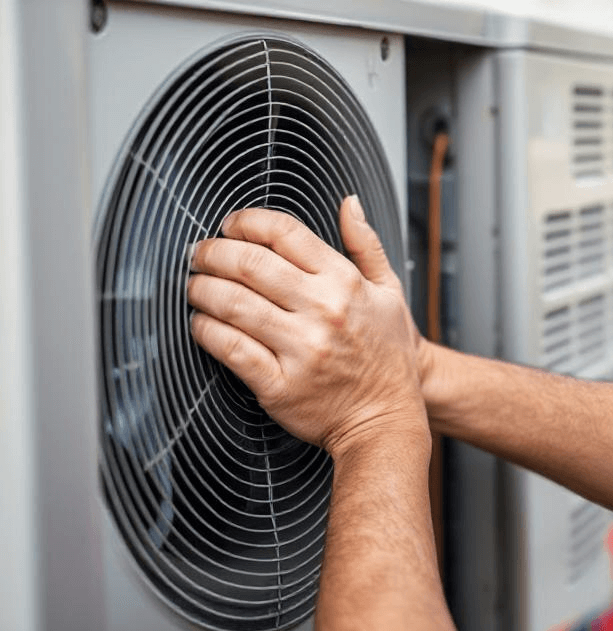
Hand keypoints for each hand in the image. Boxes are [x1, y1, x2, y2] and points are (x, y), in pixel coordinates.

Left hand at [188, 196, 428, 457]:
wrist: (385, 418)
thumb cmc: (387, 354)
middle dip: (213, 252)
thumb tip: (349, 203)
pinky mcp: (279, 385)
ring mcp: (300, 349)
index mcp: (344, 282)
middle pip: (251, 263)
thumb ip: (366, 244)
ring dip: (202, 289)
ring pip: (233, 304)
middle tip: (200, 254)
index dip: (247, 221)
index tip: (230, 225)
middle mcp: (322, 311)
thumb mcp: (390, 292)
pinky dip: (206, 331)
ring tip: (195, 286)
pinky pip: (230, 349)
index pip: (284, 232)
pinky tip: (200, 323)